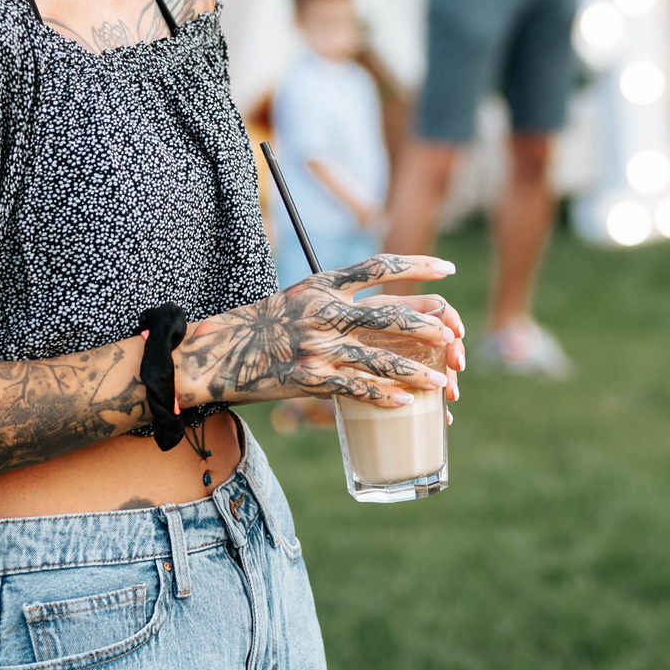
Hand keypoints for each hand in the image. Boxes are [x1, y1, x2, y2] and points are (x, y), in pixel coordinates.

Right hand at [178, 254, 465, 409]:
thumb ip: (335, 299)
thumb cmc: (261, 326)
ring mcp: (317, 345)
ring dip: (416, 372)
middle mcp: (323, 310)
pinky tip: (406, 404)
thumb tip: (380, 307)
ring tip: (443, 382)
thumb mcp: (297, 297)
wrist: (215, 353)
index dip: (418, 267)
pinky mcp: (308, 377)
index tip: (449, 270)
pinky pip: (356, 389)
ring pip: (379, 358)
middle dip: (427, 328)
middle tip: (453, 338)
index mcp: (323, 284)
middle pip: (389, 315)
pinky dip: (384, 397)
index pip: (380, 266)